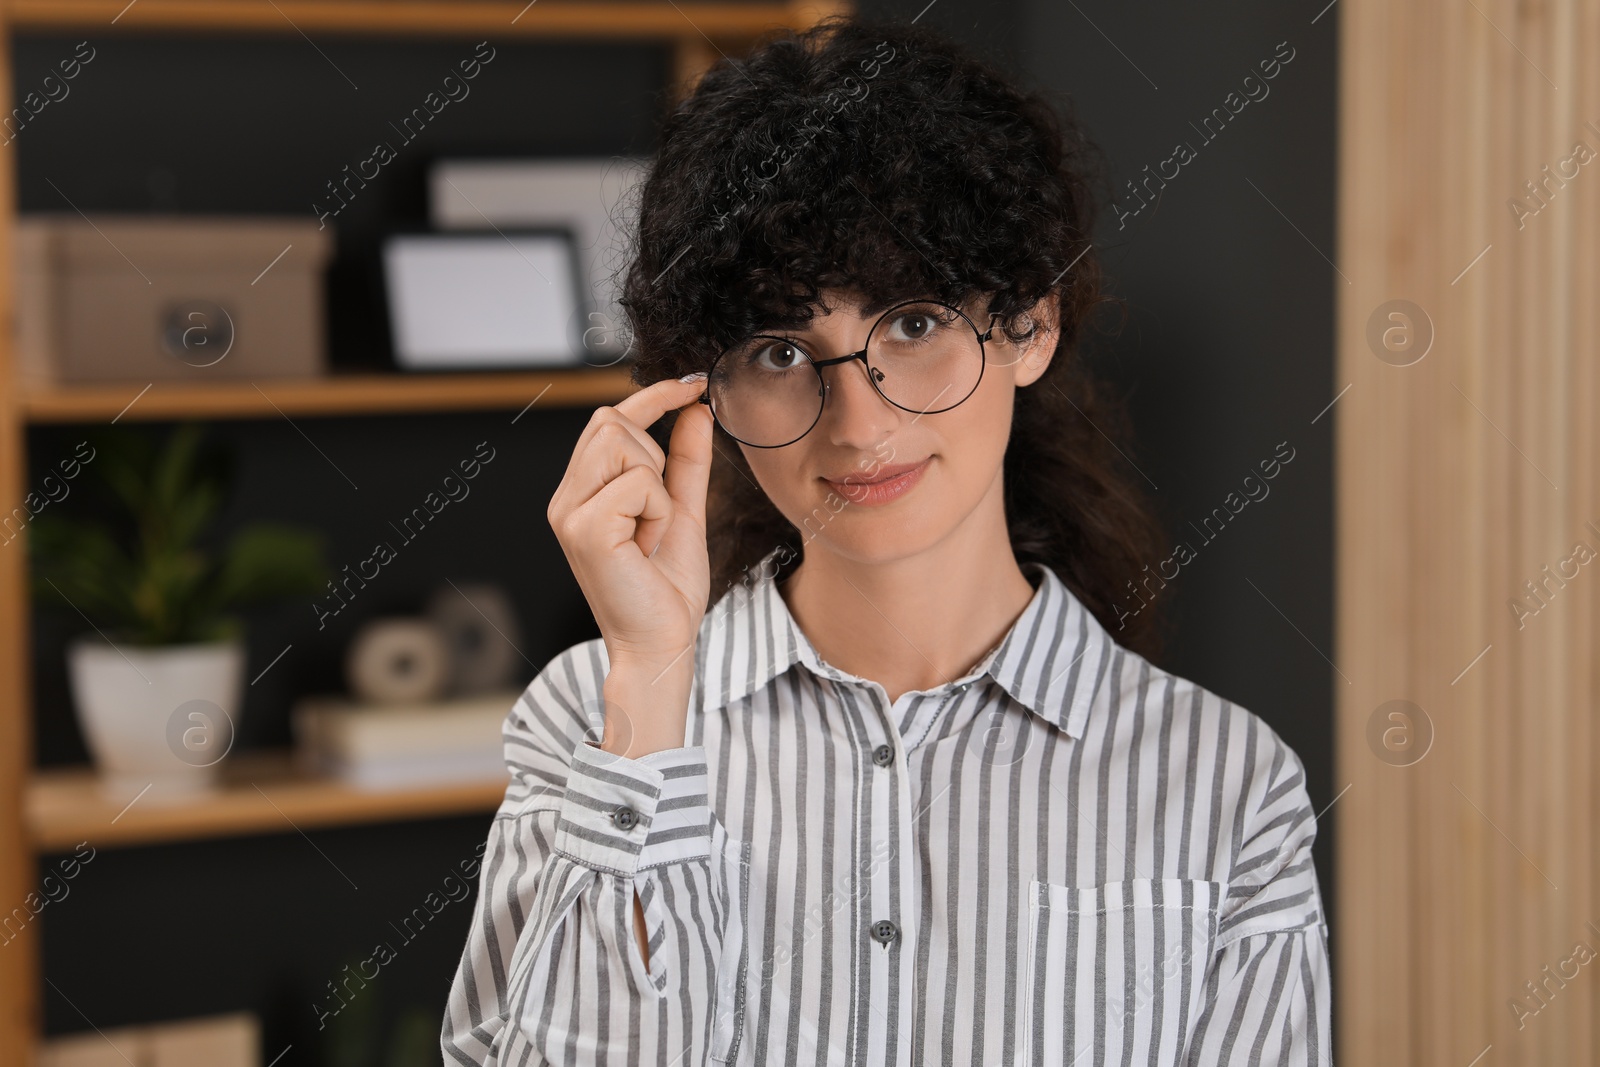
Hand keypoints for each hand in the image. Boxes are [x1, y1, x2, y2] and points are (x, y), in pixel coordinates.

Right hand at [548, 373, 713, 670]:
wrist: (662, 644)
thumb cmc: (667, 589)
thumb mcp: (682, 512)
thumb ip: (686, 462)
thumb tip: (696, 410)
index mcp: (581, 493)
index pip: (608, 419)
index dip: (652, 395)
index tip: (693, 383)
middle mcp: (565, 498)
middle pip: (611, 421)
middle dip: (654, 455)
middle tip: (658, 513)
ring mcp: (569, 512)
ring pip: (625, 445)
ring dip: (658, 488)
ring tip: (650, 533)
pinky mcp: (584, 528)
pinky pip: (640, 483)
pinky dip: (659, 513)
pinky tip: (647, 547)